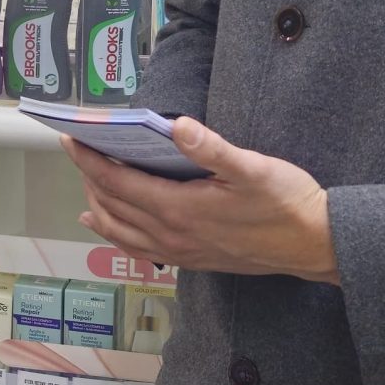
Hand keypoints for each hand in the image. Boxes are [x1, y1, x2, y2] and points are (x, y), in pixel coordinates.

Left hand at [66, 119, 337, 283]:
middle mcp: (171, 235)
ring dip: (98, 204)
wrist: (314, 245)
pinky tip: (105, 224)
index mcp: (179, 209)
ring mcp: (180, 251)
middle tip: (79, 150)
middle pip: (112, 205)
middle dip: (89, 177)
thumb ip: (211, 147)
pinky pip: (137, 247)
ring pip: (119, 230)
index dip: (89, 159)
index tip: (70, 138)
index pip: (117, 182)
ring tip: (86, 182)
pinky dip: (113, 233)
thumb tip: (176, 125)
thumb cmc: (286, 202)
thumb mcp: (253, 168)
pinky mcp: (191, 259)